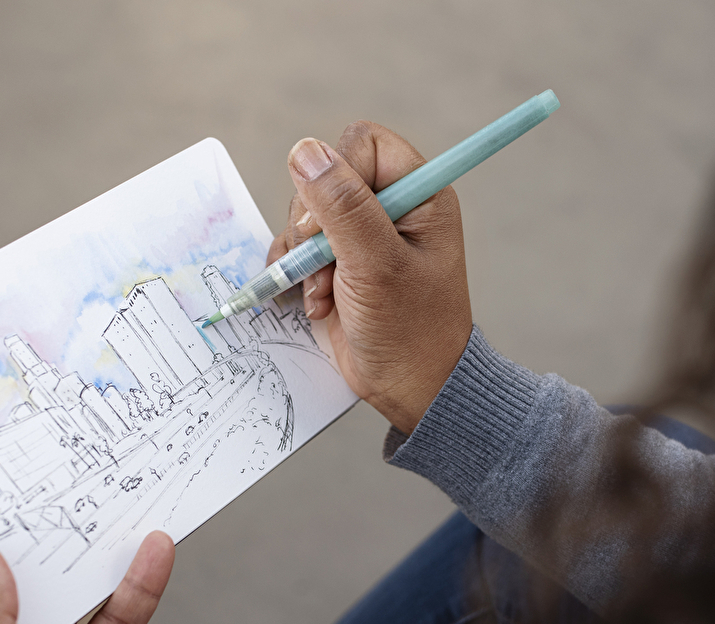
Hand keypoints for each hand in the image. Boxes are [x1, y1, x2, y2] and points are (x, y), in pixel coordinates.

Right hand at [273, 121, 472, 434]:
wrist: (411, 388)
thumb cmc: (411, 330)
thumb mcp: (376, 265)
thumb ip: (342, 207)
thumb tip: (304, 152)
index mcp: (419, 194)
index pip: (362, 143)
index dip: (336, 174)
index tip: (326, 224)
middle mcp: (391, 206)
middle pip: (324, 176)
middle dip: (312, 225)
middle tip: (323, 265)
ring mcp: (361, 235)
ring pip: (305, 214)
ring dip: (303, 257)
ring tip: (324, 294)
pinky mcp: (337, 262)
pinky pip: (297, 247)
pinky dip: (296, 274)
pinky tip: (317, 304)